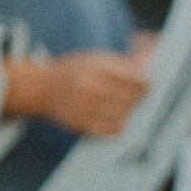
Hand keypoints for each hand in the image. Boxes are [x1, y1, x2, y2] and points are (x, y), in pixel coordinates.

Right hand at [8, 49, 149, 139]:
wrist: (39, 89)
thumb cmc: (73, 71)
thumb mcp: (95, 59)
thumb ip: (123, 62)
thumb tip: (151, 59)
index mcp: (95, 66)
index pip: (134, 79)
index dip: (146, 83)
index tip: (148, 85)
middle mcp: (89, 86)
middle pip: (131, 99)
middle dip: (139, 99)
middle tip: (139, 98)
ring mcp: (84, 107)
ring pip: (123, 115)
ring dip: (129, 113)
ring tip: (125, 108)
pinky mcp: (80, 125)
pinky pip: (111, 130)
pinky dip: (118, 126)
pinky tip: (115, 119)